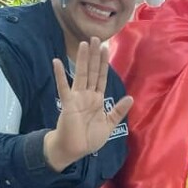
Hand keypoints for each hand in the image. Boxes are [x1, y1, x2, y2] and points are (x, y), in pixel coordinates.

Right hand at [44, 38, 133, 170]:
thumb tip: (130, 97)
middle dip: (94, 56)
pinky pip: (63, 87)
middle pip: (91, 71)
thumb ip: (118, 110)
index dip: (103, 63)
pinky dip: (60, 75)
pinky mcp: (68, 103)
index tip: (105, 48)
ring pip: (81, 75)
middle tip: (95, 38)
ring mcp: (77, 97)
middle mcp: (87, 95)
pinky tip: (57, 62)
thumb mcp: (109, 124)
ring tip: (83, 44)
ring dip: (82, 60)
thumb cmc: (90, 138)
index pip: (101, 77)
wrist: (75, 149)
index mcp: (97, 99)